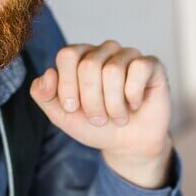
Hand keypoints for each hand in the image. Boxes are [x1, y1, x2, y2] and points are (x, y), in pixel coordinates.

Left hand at [31, 41, 173, 187]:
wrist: (129, 145)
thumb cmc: (96, 126)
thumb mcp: (62, 116)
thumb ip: (44, 96)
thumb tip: (48, 73)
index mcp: (80, 57)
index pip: (67, 55)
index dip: (68, 86)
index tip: (73, 108)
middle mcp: (103, 51)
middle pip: (89, 66)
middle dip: (92, 102)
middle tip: (99, 118)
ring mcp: (128, 55)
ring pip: (113, 71)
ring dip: (113, 105)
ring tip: (118, 116)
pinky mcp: (151, 64)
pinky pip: (139, 70)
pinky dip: (133, 96)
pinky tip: (135, 105)